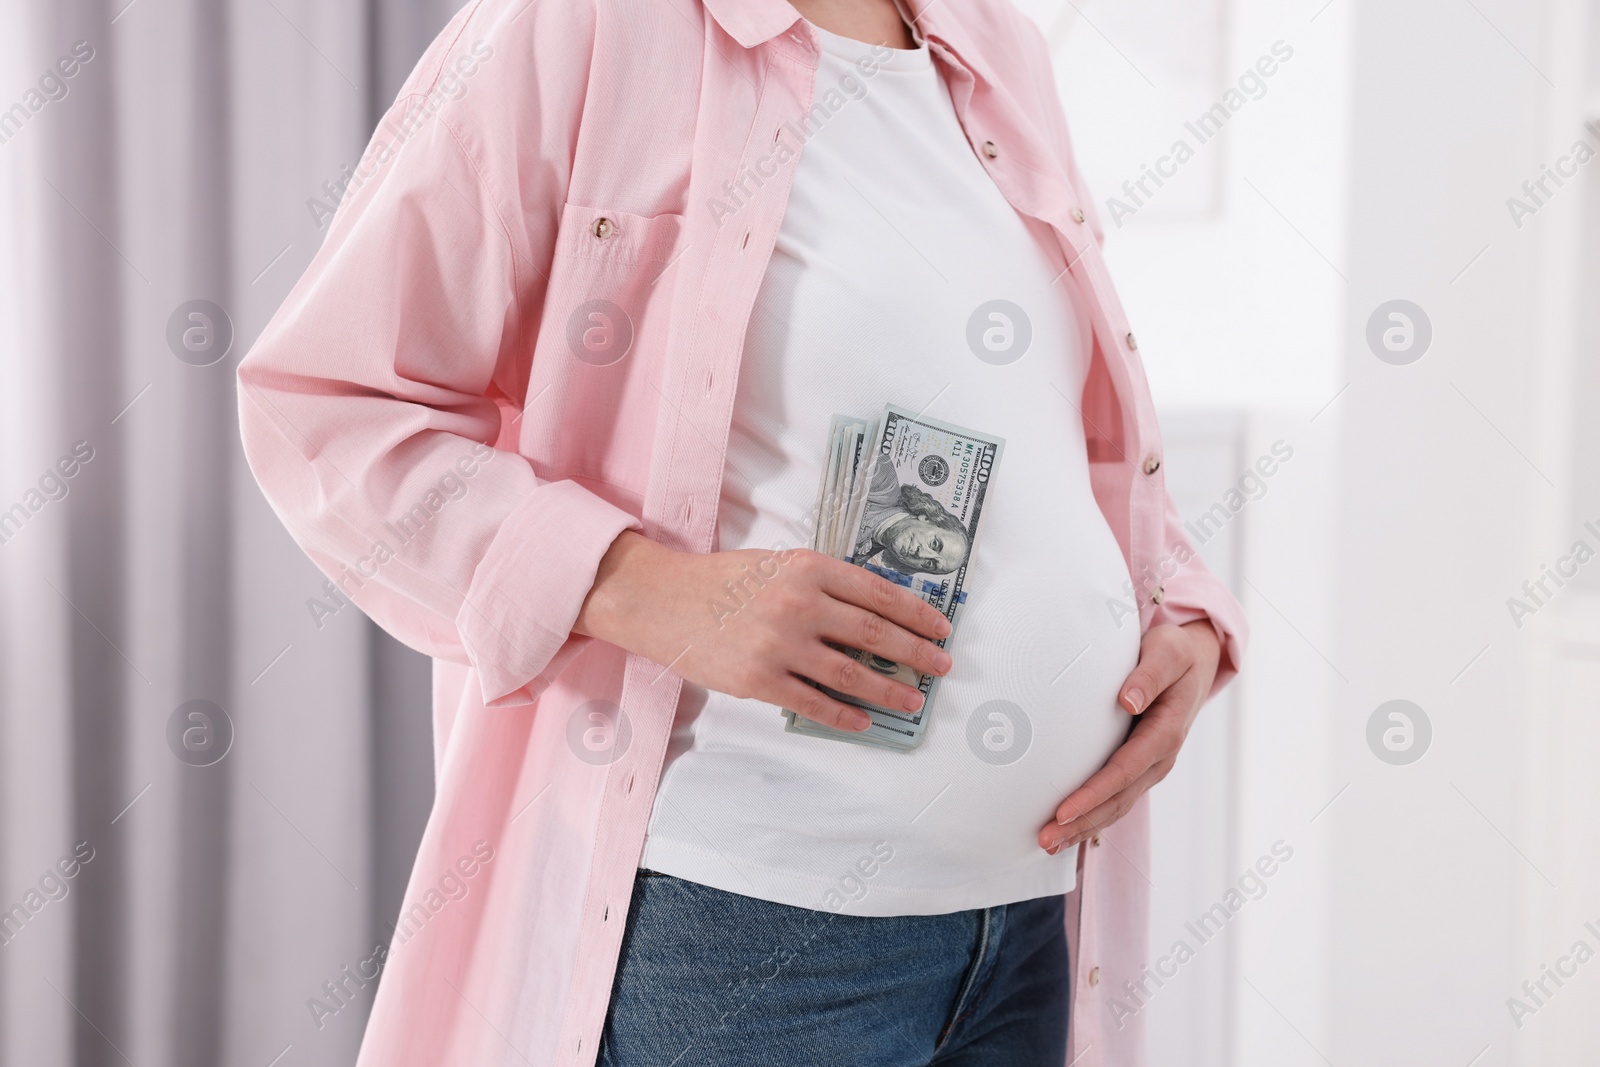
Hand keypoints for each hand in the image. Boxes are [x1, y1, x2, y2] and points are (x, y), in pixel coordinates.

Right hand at [573, 530, 953, 731]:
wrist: (662, 600)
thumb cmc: (722, 579)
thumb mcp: (778, 563)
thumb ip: (823, 581)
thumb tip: (876, 611)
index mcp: (808, 568)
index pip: (879, 593)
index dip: (917, 613)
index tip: (942, 627)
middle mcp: (799, 604)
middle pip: (875, 634)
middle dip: (917, 652)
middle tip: (942, 665)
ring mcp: (780, 645)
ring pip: (852, 674)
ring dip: (890, 690)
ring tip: (913, 700)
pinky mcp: (760, 680)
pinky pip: (814, 703)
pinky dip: (845, 714)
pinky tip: (865, 721)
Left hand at [1037, 619, 1221, 852]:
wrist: (1194, 662)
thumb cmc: (1175, 653)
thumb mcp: (1169, 651)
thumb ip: (1149, 675)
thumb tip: (1128, 701)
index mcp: (1167, 732)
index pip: (1124, 771)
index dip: (1094, 794)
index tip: (1063, 811)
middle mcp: (1160, 757)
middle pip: (1118, 799)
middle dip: (1082, 822)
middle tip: (1045, 839)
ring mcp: (1151, 766)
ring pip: (1117, 806)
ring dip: (1084, 827)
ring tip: (1048, 843)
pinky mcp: (1139, 766)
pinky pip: (1116, 797)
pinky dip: (1093, 816)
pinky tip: (1067, 828)